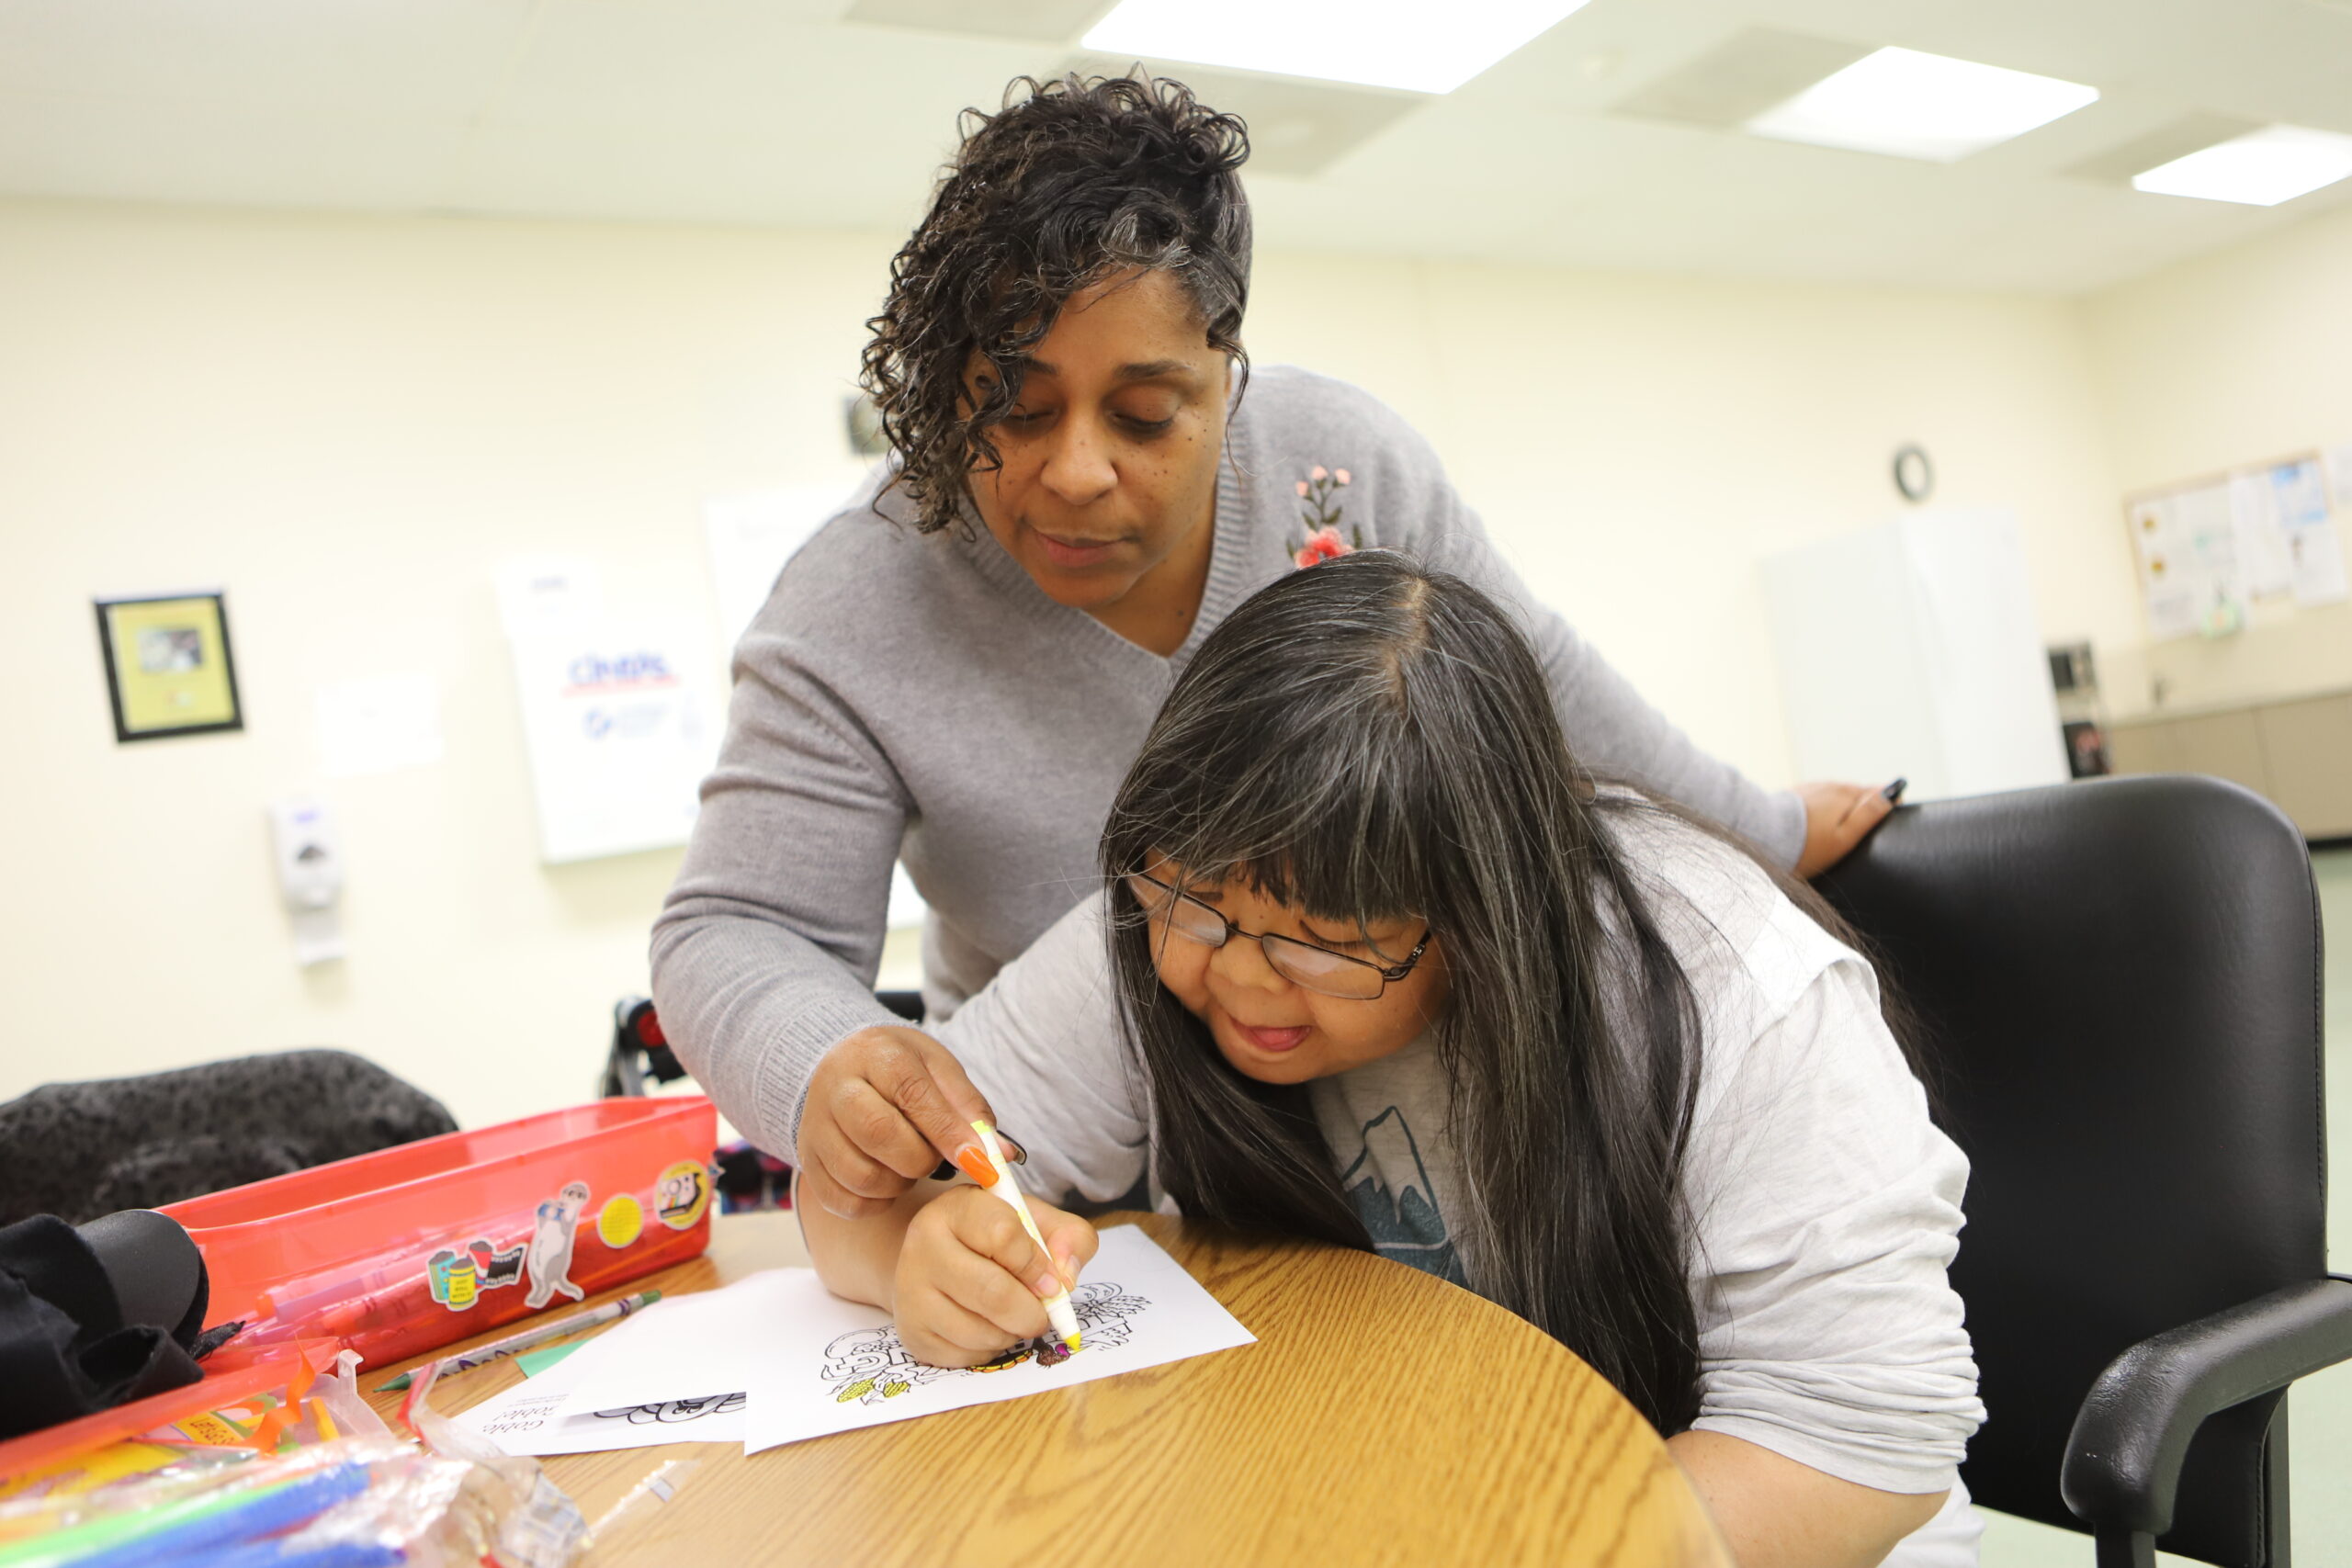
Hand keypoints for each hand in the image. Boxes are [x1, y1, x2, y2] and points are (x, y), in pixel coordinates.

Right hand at [798, 1025, 997, 1219]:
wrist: (841, 1066)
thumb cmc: (899, 1070)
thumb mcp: (938, 1070)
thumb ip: (969, 1110)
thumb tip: (1001, 1156)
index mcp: (875, 1053)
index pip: (912, 1094)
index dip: (948, 1133)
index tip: (979, 1163)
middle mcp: (836, 1086)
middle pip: (880, 1135)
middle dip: (921, 1159)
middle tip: (934, 1157)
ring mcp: (815, 1127)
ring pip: (861, 1175)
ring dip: (899, 1183)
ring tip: (908, 1164)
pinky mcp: (807, 1162)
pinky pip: (843, 1201)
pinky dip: (875, 1203)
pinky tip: (887, 1181)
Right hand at [894, 1186, 1098, 1367]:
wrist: (937, 1259)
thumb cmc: (993, 1237)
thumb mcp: (1035, 1220)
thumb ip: (1069, 1237)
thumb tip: (1066, 1278)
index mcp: (957, 1208)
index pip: (1003, 1236)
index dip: (1037, 1266)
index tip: (1051, 1282)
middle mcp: (924, 1246)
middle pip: (992, 1293)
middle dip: (1031, 1312)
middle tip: (1042, 1314)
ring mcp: (911, 1292)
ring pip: (981, 1331)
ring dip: (1012, 1333)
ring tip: (1013, 1317)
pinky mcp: (913, 1333)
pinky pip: (966, 1356)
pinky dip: (990, 1349)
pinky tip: (988, 1328)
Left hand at [1793, 780, 1898, 877]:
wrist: (1761, 836)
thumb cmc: (1806, 845)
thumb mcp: (1843, 837)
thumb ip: (1868, 815)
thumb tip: (1892, 794)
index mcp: (1846, 794)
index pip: (1878, 792)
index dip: (1889, 801)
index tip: (1895, 813)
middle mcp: (1829, 786)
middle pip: (1857, 793)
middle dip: (1867, 804)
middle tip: (1874, 823)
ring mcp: (1810, 789)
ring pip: (1837, 795)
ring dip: (1845, 805)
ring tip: (1848, 825)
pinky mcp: (1794, 796)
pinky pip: (1819, 799)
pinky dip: (1826, 808)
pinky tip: (1822, 822)